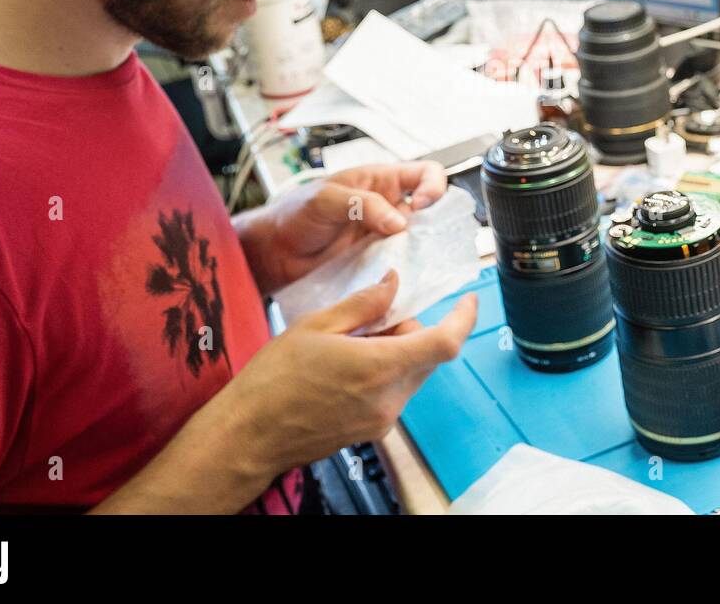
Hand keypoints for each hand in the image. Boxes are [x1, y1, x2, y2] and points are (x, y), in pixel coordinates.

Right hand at [219, 271, 477, 478]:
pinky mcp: (372, 431)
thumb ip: (363, 304)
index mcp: (381, 367)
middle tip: (374, 315)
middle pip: (426, 355)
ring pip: (410, 373)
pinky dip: (383, 372)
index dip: (464, 318)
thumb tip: (393, 284)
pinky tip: (346, 367)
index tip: (470, 300)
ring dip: (395, 351)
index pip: (445, 342)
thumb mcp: (316, 326)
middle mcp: (390, 398)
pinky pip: (393, 392)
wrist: (249, 435)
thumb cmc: (273, 381)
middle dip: (411, 329)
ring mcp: (382, 419)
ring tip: (351, 343)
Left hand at [236, 161, 446, 292]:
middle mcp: (388, 208)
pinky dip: (408, 272)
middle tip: (424, 241)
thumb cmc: (293, 215)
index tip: (422, 205)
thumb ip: (363, 204)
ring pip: (420, 242)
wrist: (272, 253)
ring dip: (423, 252)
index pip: (424, 173)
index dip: (433, 186)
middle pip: (431, 210)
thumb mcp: (325, 199)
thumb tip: (399, 221)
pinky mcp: (377, 263)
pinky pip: (403, 266)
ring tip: (415, 263)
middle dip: (436, 224)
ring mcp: (384, 238)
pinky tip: (401, 279)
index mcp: (380, 181)